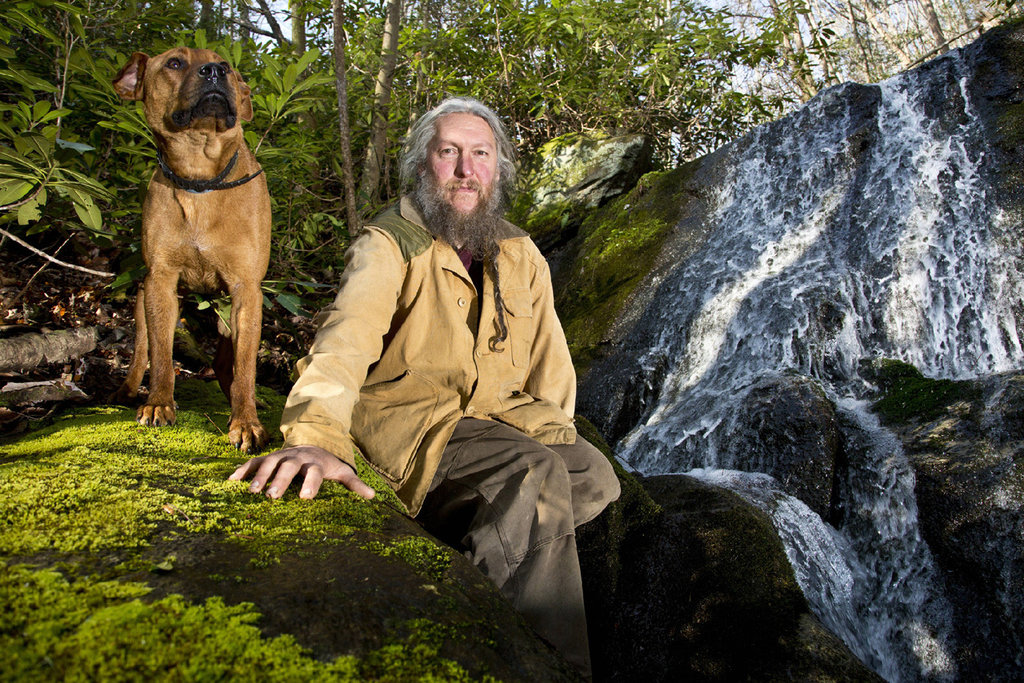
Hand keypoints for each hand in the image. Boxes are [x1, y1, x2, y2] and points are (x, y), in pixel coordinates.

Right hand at [228, 445, 374, 500]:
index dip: (310, 484)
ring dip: (260, 477)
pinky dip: (243, 470)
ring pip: (269, 464)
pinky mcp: (268, 458)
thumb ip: (354, 484)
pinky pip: (254, 463)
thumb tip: (373, 496)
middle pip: (289, 468)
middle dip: (281, 481)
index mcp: (315, 464)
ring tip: (252, 492)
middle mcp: (296, 459)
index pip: (314, 474)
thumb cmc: (326, 465)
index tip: (305, 498)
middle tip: (272, 496)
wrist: (311, 444)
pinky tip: (231, 481)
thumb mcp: (341, 472)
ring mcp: (281, 457)